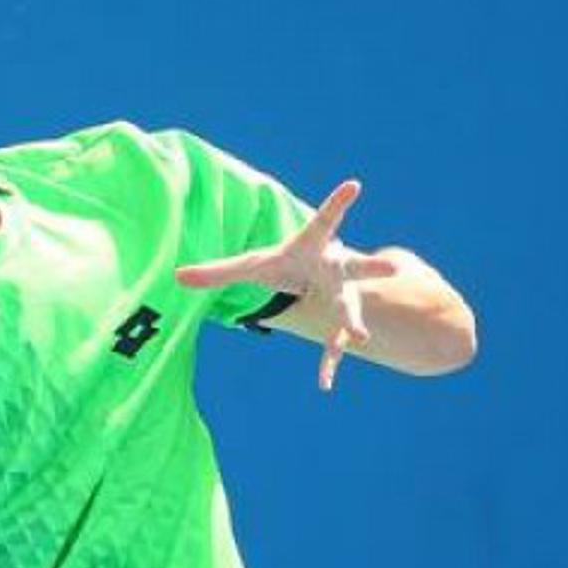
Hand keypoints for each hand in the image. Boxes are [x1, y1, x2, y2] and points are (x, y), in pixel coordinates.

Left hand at [176, 179, 398, 391]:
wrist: (307, 276)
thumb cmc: (281, 263)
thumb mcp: (248, 265)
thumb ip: (215, 271)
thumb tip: (175, 276)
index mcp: (312, 247)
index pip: (326, 221)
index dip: (338, 203)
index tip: (356, 183)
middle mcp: (334, 269)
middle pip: (355, 267)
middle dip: (373, 267)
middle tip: (392, 266)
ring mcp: (340, 295)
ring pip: (351, 307)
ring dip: (354, 321)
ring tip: (360, 336)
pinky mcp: (336, 319)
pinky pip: (333, 344)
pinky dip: (328, 362)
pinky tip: (324, 383)